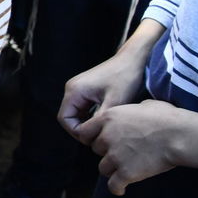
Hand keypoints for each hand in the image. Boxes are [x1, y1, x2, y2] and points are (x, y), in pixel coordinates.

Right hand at [58, 19, 160, 136]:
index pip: (64, 118)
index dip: (76, 132)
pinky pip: (83, 107)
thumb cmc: (125, 78)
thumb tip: (91, 136)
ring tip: (103, 129)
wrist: (133, 59)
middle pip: (69, 116)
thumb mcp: (114, 102)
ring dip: (87, 122)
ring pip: (76, 112)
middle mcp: (73, 88)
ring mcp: (79, 87)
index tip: (94, 138)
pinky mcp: (87, 88)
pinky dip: (91, 115)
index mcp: (75, 91)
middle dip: (82, 128)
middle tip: (100, 136)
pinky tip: (105, 119)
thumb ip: (100, 120)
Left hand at [73, 99, 197, 194]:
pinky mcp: (126, 173)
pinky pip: (113, 185)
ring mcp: (115, 156)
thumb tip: (133, 112)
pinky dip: (117, 188)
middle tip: (120, 153)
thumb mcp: (142, 105)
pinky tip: (121, 190)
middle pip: (96, 150)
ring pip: (103, 168)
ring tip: (123, 169)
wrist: (179, 136)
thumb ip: (129, 111)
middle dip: (106, 152)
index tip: (100, 141)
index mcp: (107, 118)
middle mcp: (106, 137)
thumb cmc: (166, 118)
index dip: (92, 137)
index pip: (84, 131)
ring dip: (112, 169)